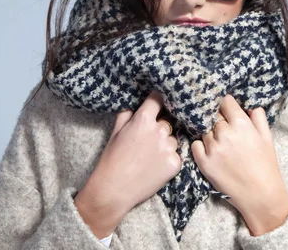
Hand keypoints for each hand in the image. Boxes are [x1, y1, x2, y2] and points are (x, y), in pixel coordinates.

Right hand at [75, 91, 181, 237]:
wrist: (114, 189)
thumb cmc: (112, 159)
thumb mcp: (116, 131)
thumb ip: (127, 114)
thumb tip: (135, 104)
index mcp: (143, 120)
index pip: (158, 99)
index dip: (159, 98)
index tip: (160, 100)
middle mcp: (159, 130)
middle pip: (167, 122)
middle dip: (159, 128)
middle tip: (147, 141)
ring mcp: (169, 147)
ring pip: (172, 139)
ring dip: (165, 144)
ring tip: (149, 157)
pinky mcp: (175, 163)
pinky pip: (176, 155)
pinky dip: (168, 159)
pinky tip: (155, 167)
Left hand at [191, 94, 287, 234]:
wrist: (259, 195)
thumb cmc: (266, 165)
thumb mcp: (267, 138)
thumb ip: (258, 117)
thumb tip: (249, 106)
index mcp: (241, 124)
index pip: (225, 101)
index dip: (226, 104)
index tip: (226, 109)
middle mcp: (224, 133)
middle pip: (213, 115)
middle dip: (218, 119)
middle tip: (224, 128)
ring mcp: (212, 147)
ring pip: (204, 130)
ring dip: (210, 133)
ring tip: (220, 144)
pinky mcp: (203, 162)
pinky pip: (195, 145)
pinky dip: (201, 146)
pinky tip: (211, 151)